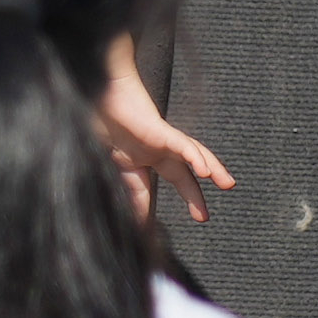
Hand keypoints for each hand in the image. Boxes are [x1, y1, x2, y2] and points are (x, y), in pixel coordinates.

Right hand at [100, 43, 232, 223]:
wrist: (90, 87)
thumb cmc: (90, 117)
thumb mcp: (99, 160)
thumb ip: (111, 185)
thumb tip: (118, 214)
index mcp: (132, 158)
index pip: (144, 188)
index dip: (144, 210)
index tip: (145, 230)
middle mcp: (149, 149)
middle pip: (179, 175)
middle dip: (193, 196)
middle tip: (203, 217)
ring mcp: (156, 139)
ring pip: (192, 156)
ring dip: (212, 169)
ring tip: (227, 184)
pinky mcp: (159, 130)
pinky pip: (183, 145)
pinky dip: (196, 157)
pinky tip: (205, 172)